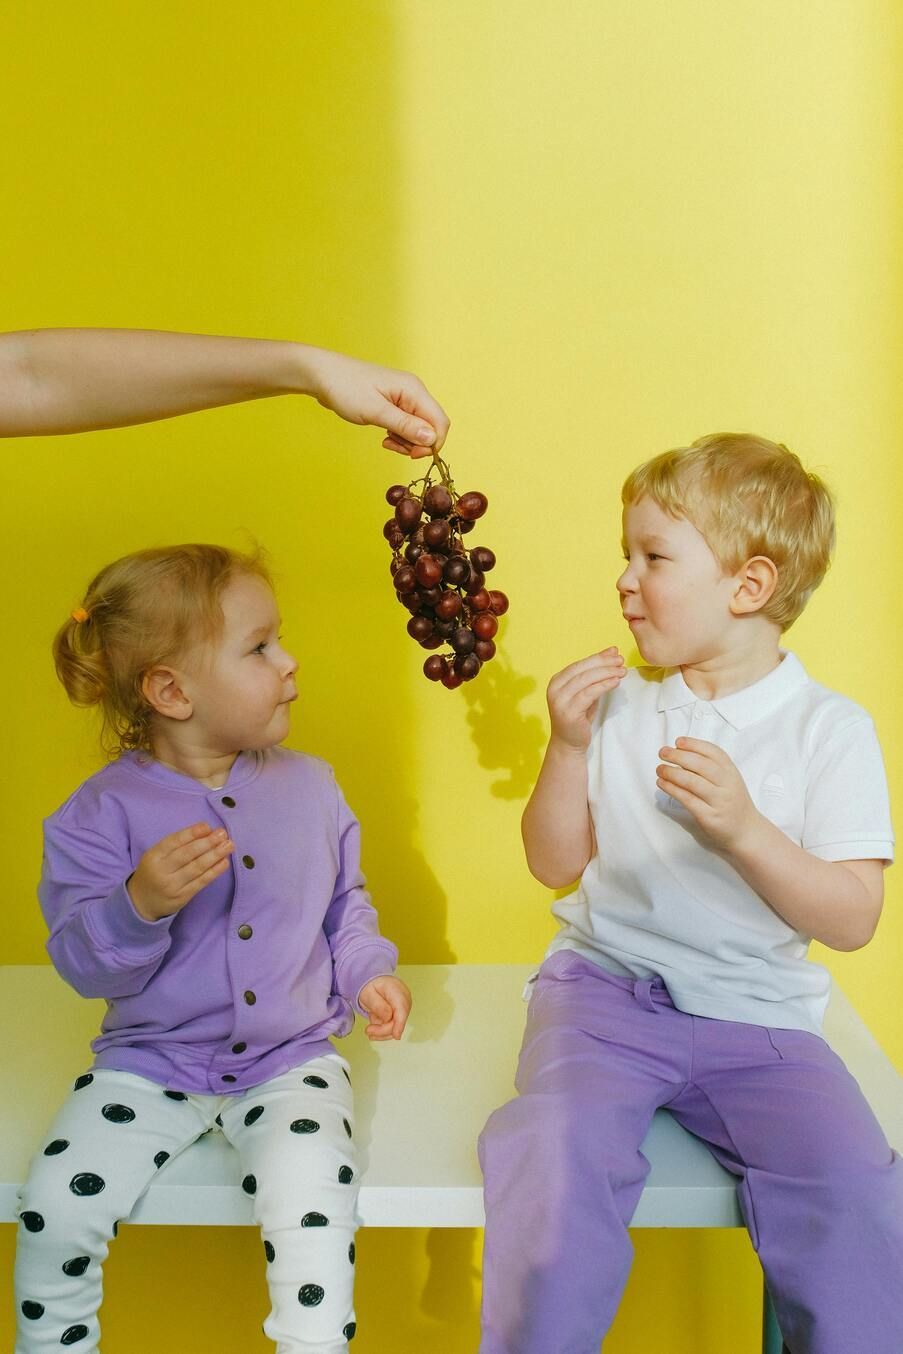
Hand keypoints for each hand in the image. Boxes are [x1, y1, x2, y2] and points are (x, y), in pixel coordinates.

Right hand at [127, 823, 233, 921]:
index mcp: (153, 856)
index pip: (174, 841)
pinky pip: (201, 882)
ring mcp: (171, 886)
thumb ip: (176, 845)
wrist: (142, 902)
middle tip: (223, 834)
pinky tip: (224, 862)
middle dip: (207, 842)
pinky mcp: (181, 898)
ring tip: (229, 845)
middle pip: (187, 854)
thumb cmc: (154, 872)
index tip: (207, 826)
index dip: (192, 833)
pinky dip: (214, 872)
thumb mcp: (157, 856)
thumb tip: (205, 831)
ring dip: (215, 855)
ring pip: (196, 868)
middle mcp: (161, 871)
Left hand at [303, 348, 448, 457]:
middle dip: (418, 444)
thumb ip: (405, 425)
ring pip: (419, 429)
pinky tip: (384, 437)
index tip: (412, 455)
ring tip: (386, 441)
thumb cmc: (346, 388)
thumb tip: (431, 439)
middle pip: (431, 427)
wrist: (323, 375)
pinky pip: (406, 426)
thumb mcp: (375, 411)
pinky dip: (399, 436)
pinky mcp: (394, 405)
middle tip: (394, 447)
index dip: (432, 443)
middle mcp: (413, 393)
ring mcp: (404, 398)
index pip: (440, 422)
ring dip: (406, 442)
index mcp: (413, 390)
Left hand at [358, 975, 411, 1040]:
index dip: (400, 1024)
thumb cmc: (370, 986)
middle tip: (367, 1030)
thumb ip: (377, 1005)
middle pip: (398, 1021)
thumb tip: (388, 1017)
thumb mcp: (368, 993)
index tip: (396, 1036)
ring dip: (381, 1030)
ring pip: (396, 1027)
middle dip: (383, 1030)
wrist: (373, 981)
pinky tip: (375, 1021)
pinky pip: (393, 1027)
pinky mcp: (400, 1015)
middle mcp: (404, 1000)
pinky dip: (382, 1028)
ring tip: (369, 1026)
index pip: (402, 1010)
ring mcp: (403, 1008)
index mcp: (397, 991)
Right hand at [547, 648, 625, 752]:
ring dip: (606, 673)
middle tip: (621, 660)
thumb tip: (611, 653)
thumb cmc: (579, 717)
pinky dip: (603, 685)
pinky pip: (589, 693)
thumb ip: (595, 676)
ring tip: (622, 671)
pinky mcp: (568, 711)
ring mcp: (559, 700)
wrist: (569, 743)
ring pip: (586, 679)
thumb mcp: (586, 693)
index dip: (598, 657)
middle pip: (582, 669)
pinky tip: (615, 682)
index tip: (614, 652)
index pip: (579, 664)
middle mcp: (555, 688)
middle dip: (603, 663)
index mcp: (557, 681)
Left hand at [656, 737, 761, 851]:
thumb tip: (681, 752)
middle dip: (678, 756)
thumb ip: (711, 767)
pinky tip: (662, 783)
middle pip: (701, 765)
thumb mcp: (728, 780)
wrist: (746, 831)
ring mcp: (719, 801)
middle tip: (663, 752)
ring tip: (660, 769)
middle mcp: (727, 785)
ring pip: (692, 782)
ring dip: (672, 773)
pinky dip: (672, 789)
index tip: (678, 741)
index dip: (694, 744)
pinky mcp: (709, 816)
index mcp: (731, 772)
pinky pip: (688, 800)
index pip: (713, 752)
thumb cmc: (732, 802)